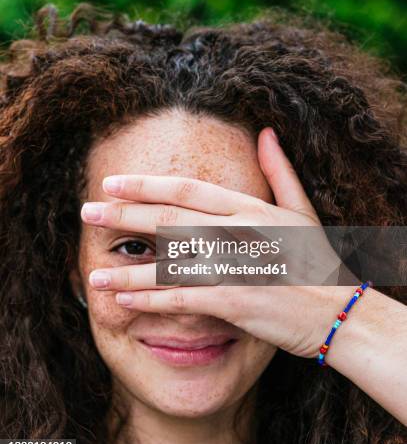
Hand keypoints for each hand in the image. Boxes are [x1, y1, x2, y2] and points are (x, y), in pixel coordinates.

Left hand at [81, 127, 357, 358]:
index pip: (186, 189)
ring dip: (127, 270)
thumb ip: (279, 170)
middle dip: (123, 214)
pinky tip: (123, 303)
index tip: (112, 183)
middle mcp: (237, 231)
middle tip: (87, 212)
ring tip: (93, 273)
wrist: (336, 310)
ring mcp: (234, 266)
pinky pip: (182, 299)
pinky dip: (151, 301)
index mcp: (249, 207)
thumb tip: (265, 132)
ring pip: (168, 262)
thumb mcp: (301, 209)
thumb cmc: (316, 259)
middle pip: (168, 218)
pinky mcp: (234, 301)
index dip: (145, 185)